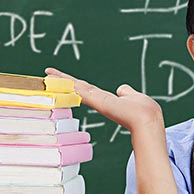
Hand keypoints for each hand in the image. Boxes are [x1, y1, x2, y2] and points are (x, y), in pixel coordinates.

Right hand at [45, 67, 163, 131]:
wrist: (147, 120)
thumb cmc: (145, 111)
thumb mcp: (134, 97)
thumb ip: (127, 93)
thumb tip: (122, 89)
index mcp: (107, 99)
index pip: (88, 89)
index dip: (75, 83)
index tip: (65, 79)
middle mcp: (100, 100)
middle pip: (78, 87)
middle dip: (62, 80)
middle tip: (47, 73)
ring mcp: (98, 100)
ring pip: (77, 87)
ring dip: (62, 80)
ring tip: (47, 75)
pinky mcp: (98, 100)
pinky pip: (80, 89)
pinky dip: (69, 84)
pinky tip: (58, 79)